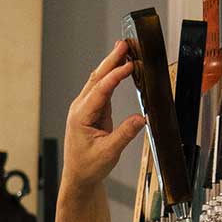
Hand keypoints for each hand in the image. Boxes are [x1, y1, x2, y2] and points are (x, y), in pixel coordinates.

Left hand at [62, 40, 145, 193]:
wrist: (79, 177)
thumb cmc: (88, 166)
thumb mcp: (109, 152)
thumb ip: (125, 134)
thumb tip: (142, 118)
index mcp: (81, 117)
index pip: (100, 90)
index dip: (115, 76)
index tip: (129, 64)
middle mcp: (80, 109)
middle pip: (97, 79)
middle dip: (110, 60)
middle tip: (124, 44)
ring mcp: (85, 108)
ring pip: (98, 81)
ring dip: (111, 65)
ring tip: (123, 49)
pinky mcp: (92, 111)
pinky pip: (102, 89)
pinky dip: (112, 77)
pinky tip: (121, 67)